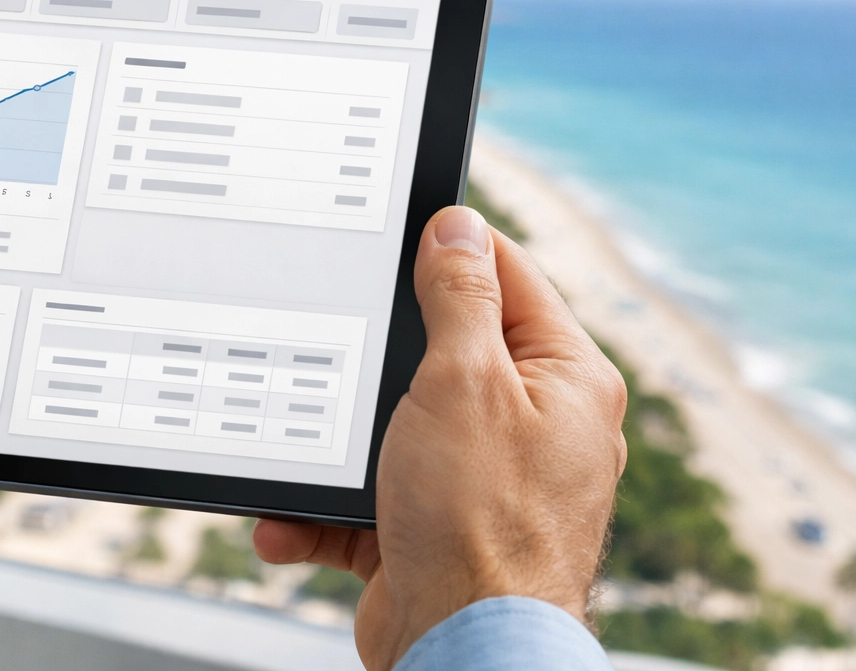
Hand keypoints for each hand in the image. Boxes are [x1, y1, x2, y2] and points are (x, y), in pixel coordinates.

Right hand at [254, 206, 627, 669]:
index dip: (451, 249)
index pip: (508, 277)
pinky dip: (328, 509)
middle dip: (378, 357)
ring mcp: (486, 482)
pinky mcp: (438, 531)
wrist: (461, 652)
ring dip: (341, 444)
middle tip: (338, 338)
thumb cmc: (479, 522)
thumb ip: (459, 297)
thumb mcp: (463, 380)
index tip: (397, 235)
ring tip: (304, 447)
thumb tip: (459, 227)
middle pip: (447, 351)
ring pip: (398, 428)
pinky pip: (373, 498)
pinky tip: (291, 519)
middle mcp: (536, 426)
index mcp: (564, 378)